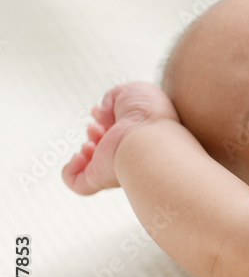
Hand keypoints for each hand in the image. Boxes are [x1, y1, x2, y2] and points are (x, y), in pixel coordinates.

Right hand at [62, 82, 179, 195]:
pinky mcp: (99, 177)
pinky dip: (70, 169)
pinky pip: (78, 183)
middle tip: (97, 127)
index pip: (117, 132)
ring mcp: (112, 166)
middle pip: (104, 147)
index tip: (98, 113)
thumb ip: (113, 99)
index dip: (102, 121)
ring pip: (91, 165)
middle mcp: (125, 151)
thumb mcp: (131, 92)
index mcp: (135, 132)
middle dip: (94, 132)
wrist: (149, 135)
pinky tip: (80, 155)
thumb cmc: (148, 112)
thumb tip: (102, 115)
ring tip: (93, 139)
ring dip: (85, 148)